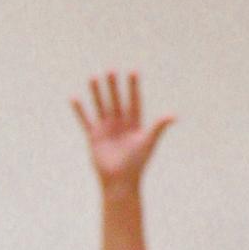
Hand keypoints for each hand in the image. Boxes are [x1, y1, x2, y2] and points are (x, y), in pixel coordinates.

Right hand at [72, 72, 173, 192]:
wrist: (119, 180)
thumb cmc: (136, 163)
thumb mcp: (148, 142)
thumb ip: (158, 127)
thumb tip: (173, 115)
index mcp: (134, 123)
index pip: (134, 100)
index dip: (133, 87)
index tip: (133, 71)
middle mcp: (120, 123)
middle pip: (116, 100)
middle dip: (113, 85)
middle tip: (110, 69)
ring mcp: (106, 128)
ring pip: (101, 106)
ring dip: (97, 92)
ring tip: (93, 77)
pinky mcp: (94, 136)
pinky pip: (86, 120)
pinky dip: (80, 110)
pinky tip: (74, 98)